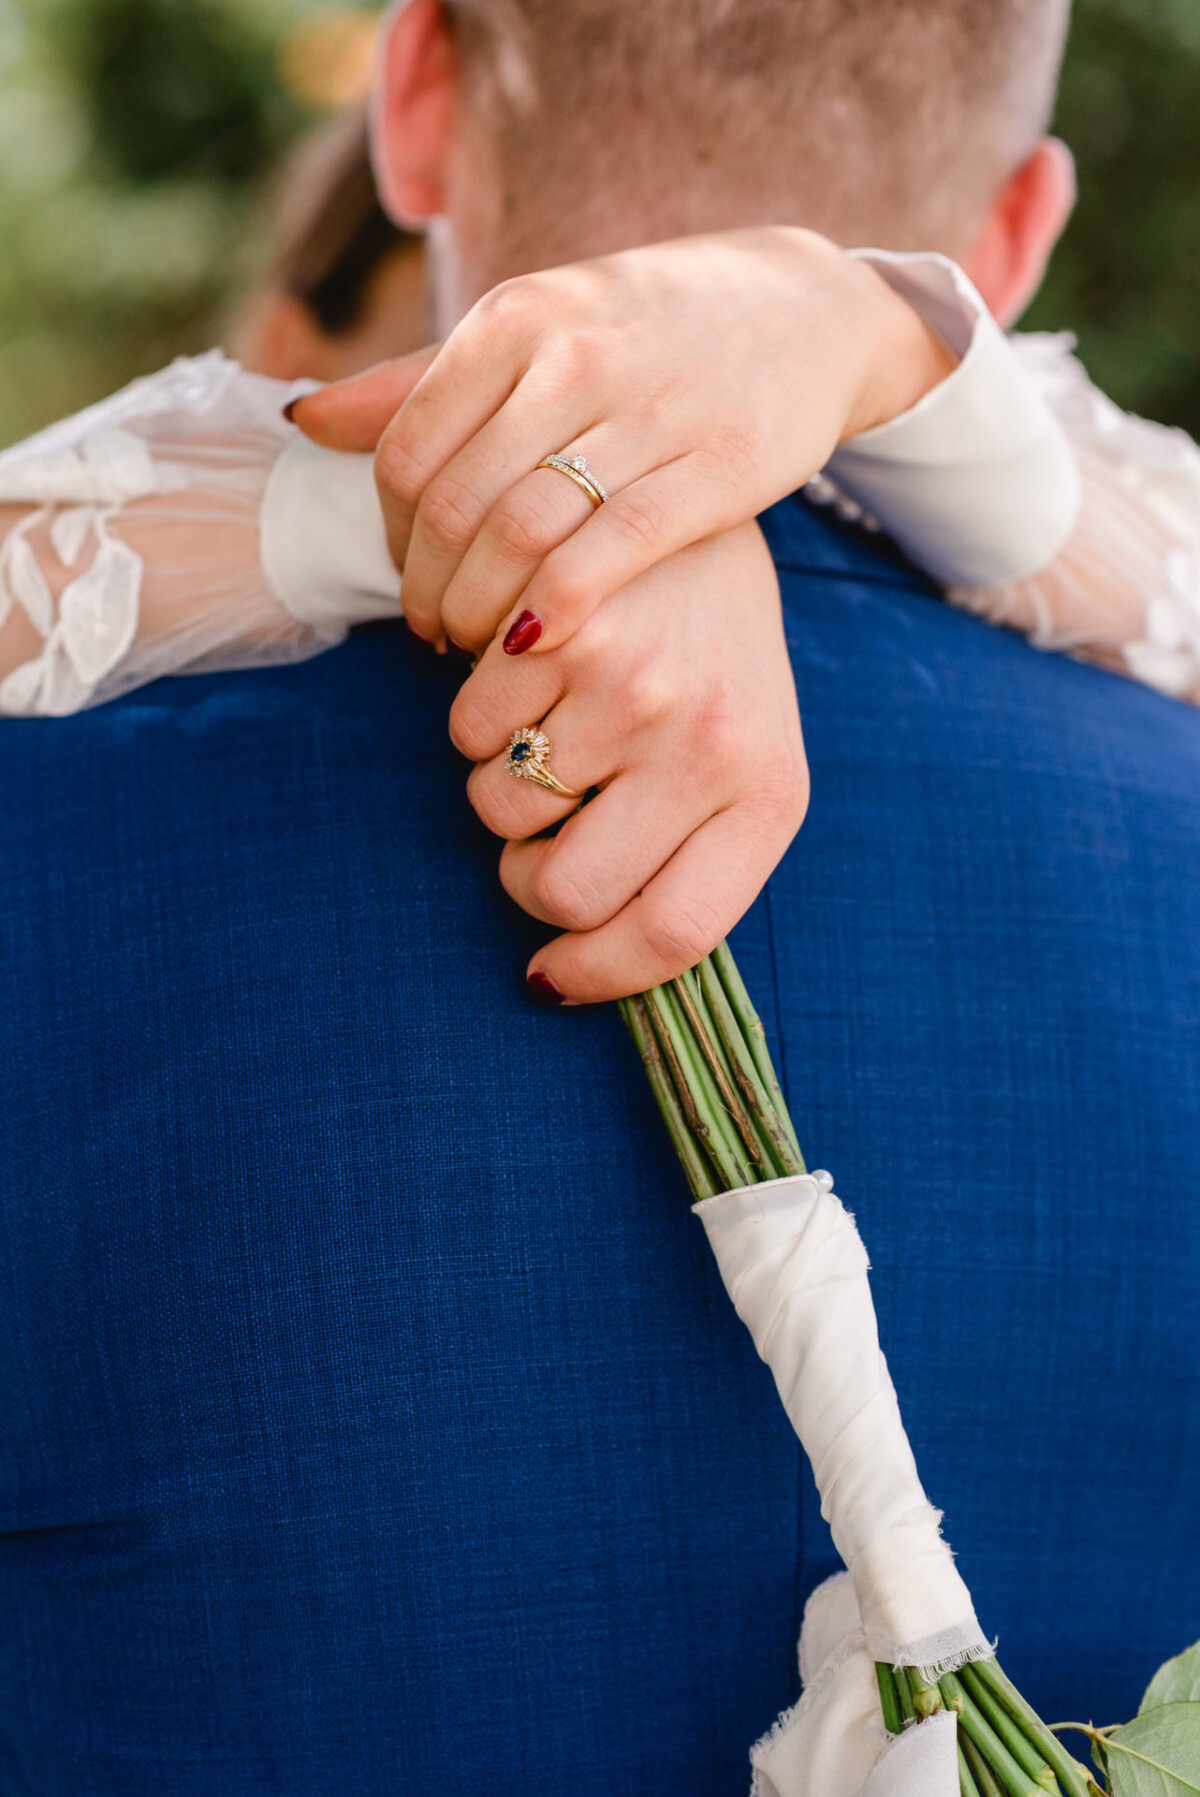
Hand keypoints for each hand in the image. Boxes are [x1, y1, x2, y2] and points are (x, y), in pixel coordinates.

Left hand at [291, 227, 953, 657]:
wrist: (805, 310)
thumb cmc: (649, 331)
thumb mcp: (536, 328)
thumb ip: (421, 380)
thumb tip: (306, 421)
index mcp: (516, 317)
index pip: (407, 452)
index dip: (393, 537)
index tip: (413, 576)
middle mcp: (573, 356)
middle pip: (453, 508)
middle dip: (430, 591)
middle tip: (438, 633)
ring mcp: (646, 413)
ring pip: (517, 540)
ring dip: (482, 614)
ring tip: (481, 645)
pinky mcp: (712, 473)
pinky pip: (602, 561)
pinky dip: (551, 616)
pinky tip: (538, 645)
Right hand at [448, 521, 806, 1002]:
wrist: (694, 505)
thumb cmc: (709, 657)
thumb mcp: (737, 755)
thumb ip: (682, 855)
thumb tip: (565, 978)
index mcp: (767, 794)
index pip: (676, 934)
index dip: (598, 975)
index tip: (550, 978)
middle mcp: (712, 747)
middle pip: (566, 893)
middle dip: (529, 877)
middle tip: (543, 828)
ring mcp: (639, 690)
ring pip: (502, 813)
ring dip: (502, 786)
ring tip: (545, 725)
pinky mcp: (565, 631)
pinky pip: (467, 733)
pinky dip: (475, 718)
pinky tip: (521, 675)